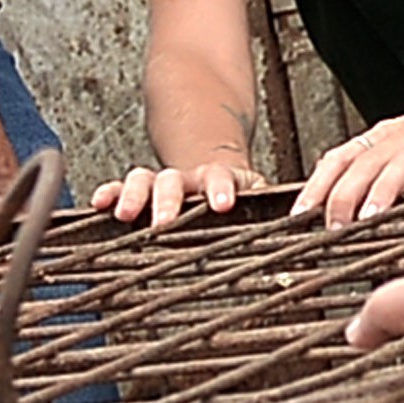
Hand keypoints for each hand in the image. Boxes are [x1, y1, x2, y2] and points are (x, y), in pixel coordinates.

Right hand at [99, 158, 272, 229]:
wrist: (214, 176)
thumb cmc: (235, 196)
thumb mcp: (256, 197)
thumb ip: (269, 207)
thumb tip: (304, 226)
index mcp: (217, 179)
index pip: (218, 177)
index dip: (219, 188)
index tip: (222, 204)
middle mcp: (186, 178)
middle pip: (173, 180)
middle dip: (167, 199)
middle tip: (165, 220)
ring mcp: (160, 183)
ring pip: (143, 179)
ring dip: (134, 196)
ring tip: (126, 215)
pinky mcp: (140, 191)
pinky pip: (120, 188)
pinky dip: (109, 193)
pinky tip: (99, 203)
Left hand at [298, 99, 403, 223]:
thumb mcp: (398, 153)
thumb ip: (367, 176)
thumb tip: (327, 212)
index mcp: (384, 137)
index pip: (341, 158)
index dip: (318, 185)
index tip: (299, 215)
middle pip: (369, 159)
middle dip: (346, 192)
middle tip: (334, 225)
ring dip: (388, 187)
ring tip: (373, 214)